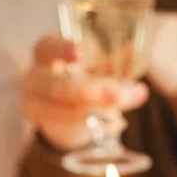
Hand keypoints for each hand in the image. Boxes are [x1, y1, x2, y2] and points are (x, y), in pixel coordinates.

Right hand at [22, 36, 148, 150]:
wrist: (60, 104)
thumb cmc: (80, 75)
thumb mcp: (96, 68)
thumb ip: (117, 76)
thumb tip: (141, 91)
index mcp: (46, 52)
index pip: (48, 48)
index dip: (63, 50)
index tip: (81, 53)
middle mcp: (35, 77)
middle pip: (58, 87)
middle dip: (90, 92)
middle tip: (118, 95)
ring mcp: (35, 103)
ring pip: (64, 112)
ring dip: (95, 114)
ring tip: (121, 115)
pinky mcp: (44, 124)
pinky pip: (68, 127)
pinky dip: (94, 127)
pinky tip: (114, 124)